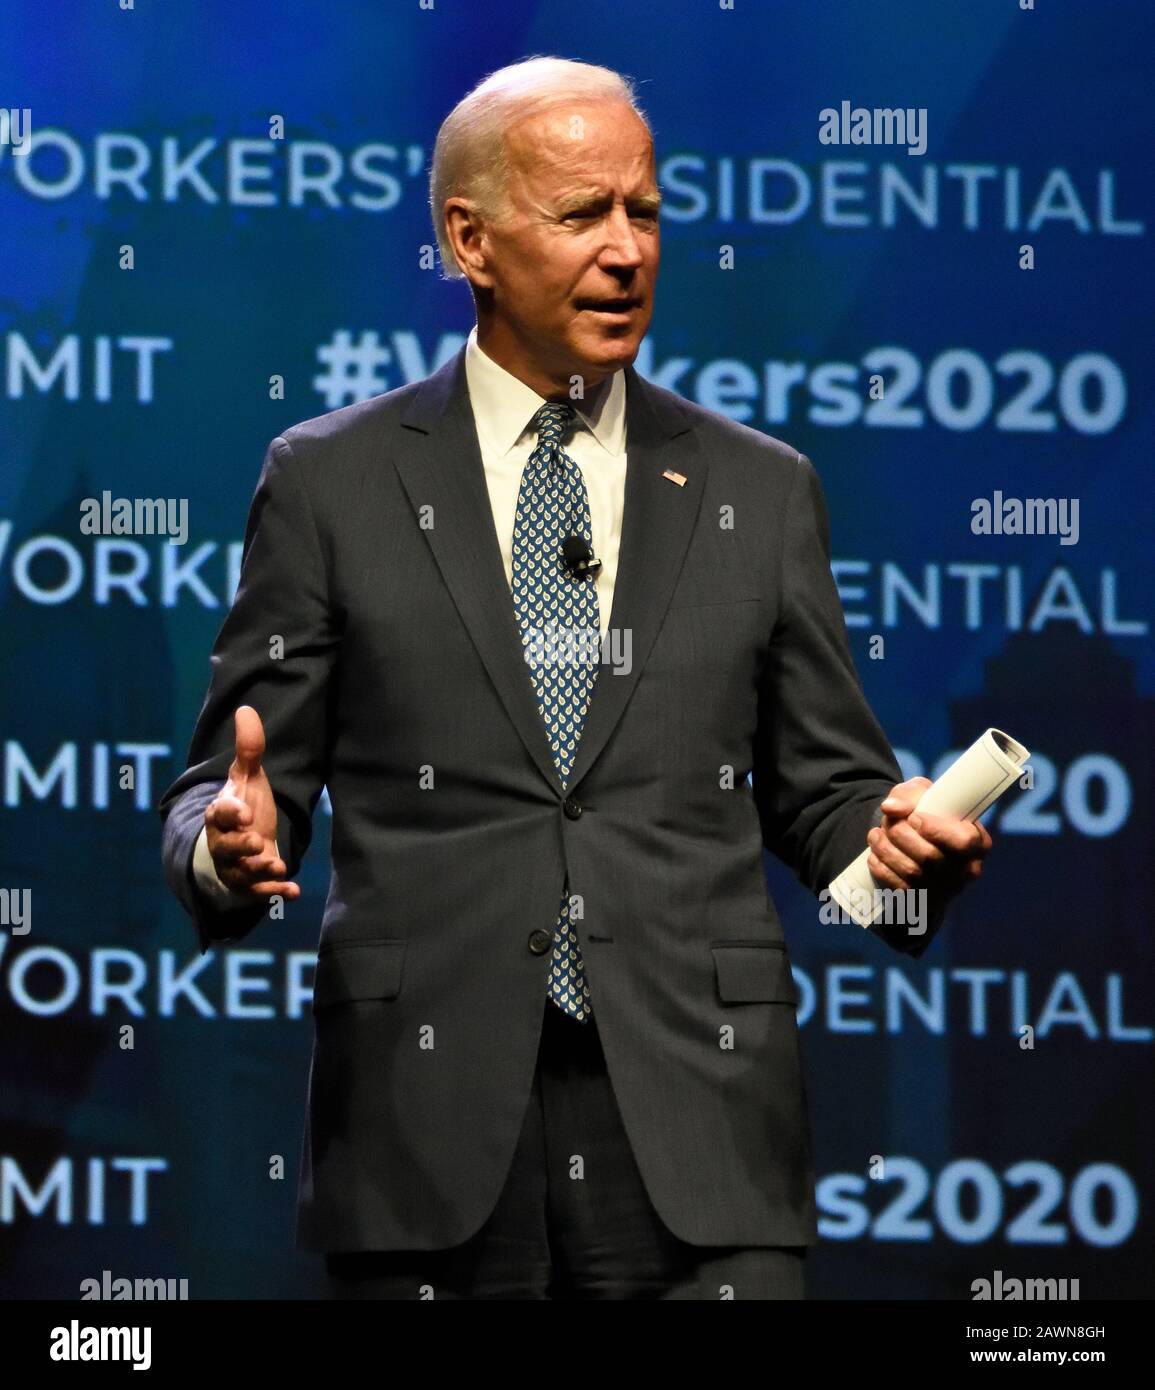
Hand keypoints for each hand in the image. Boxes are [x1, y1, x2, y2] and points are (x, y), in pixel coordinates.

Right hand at [203, 706, 301, 902]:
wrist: (243, 840)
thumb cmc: (245, 805)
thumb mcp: (248, 777)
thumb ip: (249, 749)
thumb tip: (246, 709)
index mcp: (222, 814)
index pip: (220, 813)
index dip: (231, 813)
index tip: (245, 811)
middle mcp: (224, 842)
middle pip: (226, 847)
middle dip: (240, 846)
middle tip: (257, 841)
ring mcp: (236, 866)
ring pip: (241, 873)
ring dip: (259, 871)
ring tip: (279, 865)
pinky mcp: (251, 884)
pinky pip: (258, 892)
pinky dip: (275, 893)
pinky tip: (294, 892)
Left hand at [865, 777, 991, 908]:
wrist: (916, 843)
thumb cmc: (927, 815)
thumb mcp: (924, 796)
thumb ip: (910, 795)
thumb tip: (890, 808)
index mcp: (978, 843)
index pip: (964, 841)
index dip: (935, 829)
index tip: (913, 818)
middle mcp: (967, 870)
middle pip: (930, 856)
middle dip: (900, 834)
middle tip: (888, 821)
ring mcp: (945, 889)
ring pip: (911, 871)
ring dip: (886, 849)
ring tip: (876, 834)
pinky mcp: (923, 900)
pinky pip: (898, 887)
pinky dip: (881, 867)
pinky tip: (875, 852)